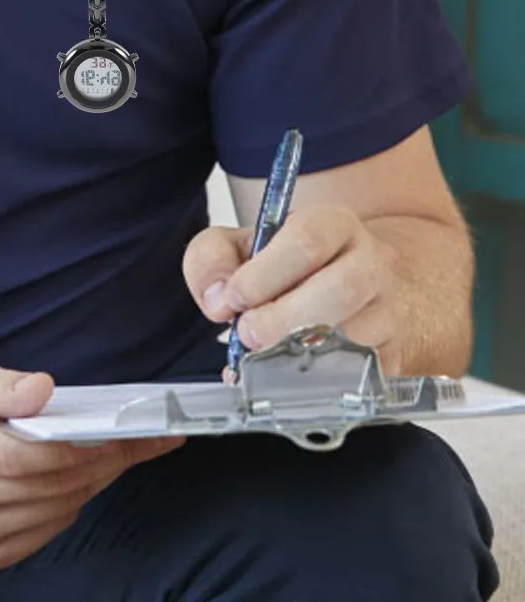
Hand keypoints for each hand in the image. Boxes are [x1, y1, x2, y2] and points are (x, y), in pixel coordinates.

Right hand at [0, 353, 181, 572]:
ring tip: (115, 456)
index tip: (126, 429)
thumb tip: (45, 391)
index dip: (84, 444)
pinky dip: (63, 508)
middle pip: (49, 487)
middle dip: (103, 462)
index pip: (30, 456)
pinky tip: (74, 483)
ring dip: (90, 485)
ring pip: (50, 514)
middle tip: (140, 439)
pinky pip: (36, 534)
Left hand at [183, 206, 403, 373]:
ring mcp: (389, 312)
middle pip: (342, 288)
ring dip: (304, 351)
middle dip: (284, 317)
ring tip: (267, 354)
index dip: (264, 274)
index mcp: (333, 224)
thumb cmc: (290, 266)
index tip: (233, 299)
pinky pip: (366, 375)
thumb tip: (217, 300)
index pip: (306, 240)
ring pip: (360, 335)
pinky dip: (323, 382)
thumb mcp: (240, 245)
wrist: (350, 287)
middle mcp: (372, 263)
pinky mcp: (394, 358)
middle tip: (249, 334)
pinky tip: (291, 377)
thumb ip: (212, 259)